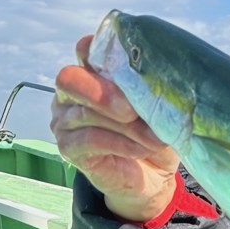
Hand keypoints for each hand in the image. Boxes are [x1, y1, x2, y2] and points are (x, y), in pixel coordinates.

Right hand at [51, 34, 179, 221]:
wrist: (152, 178)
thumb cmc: (154, 134)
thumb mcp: (159, 109)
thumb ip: (152, 90)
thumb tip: (164, 79)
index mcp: (94, 72)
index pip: (85, 49)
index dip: (100, 50)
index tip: (129, 63)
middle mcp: (72, 92)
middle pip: (69, 78)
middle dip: (104, 93)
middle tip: (132, 110)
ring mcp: (65, 119)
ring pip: (87, 113)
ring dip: (128, 127)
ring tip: (155, 139)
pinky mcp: (68, 147)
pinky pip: (90, 139)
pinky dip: (121, 143)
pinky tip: (139, 149)